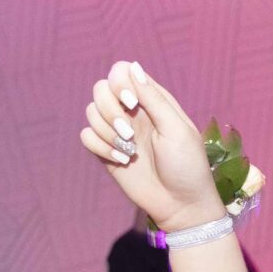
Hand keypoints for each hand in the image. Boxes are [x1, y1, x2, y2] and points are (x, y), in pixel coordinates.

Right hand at [79, 61, 222, 233]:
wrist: (180, 205)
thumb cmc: (187, 166)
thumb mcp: (175, 129)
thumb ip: (154, 98)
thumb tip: (133, 66)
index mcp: (152, 100)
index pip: (121, 71)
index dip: (119, 82)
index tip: (132, 103)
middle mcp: (132, 112)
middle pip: (100, 89)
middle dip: (109, 109)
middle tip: (130, 133)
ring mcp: (118, 131)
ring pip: (90, 112)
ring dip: (106, 131)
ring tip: (129, 151)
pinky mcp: (107, 152)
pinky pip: (86, 136)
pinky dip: (99, 146)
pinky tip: (121, 160)